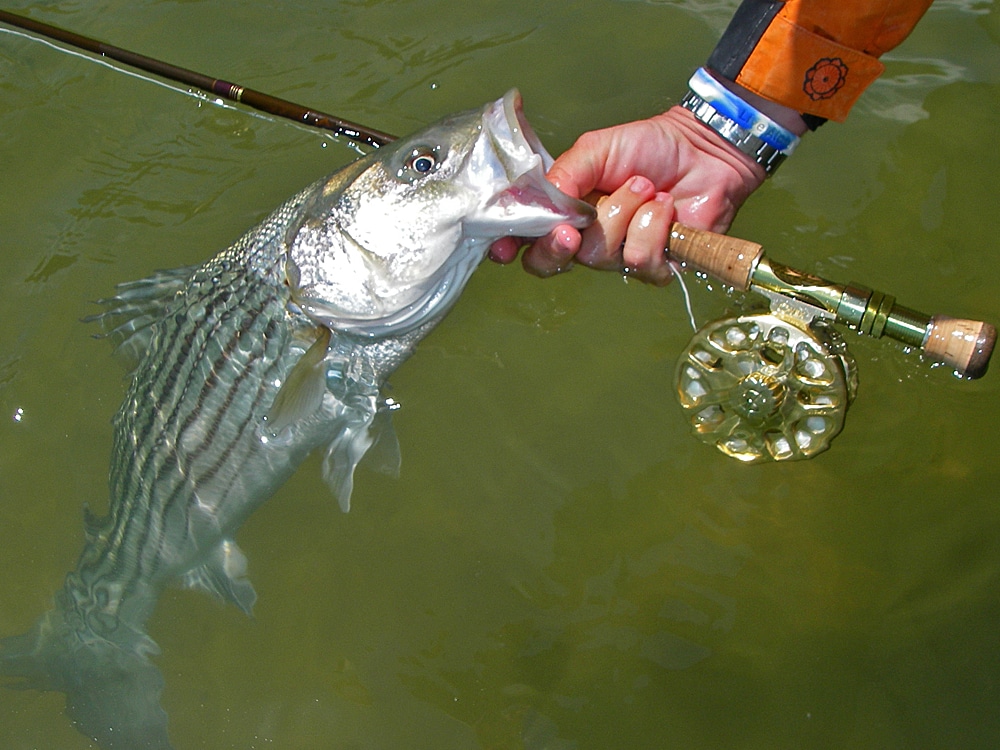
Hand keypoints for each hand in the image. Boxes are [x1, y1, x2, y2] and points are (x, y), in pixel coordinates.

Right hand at [490, 106, 766, 284]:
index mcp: (564, 213)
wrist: (704, 152)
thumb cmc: (648, 148)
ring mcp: (619, 258)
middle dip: (559, 245)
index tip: (503, 250)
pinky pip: (639, 260)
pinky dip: (653, 225)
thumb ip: (563, 176)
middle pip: (551, 262)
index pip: (527, 241)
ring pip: (599, 256)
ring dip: (623, 214)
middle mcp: (586, 241)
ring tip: (645, 188)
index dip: (510, 248)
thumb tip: (539, 202)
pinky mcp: (654, 268)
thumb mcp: (595, 149)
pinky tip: (666, 207)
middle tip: (573, 228)